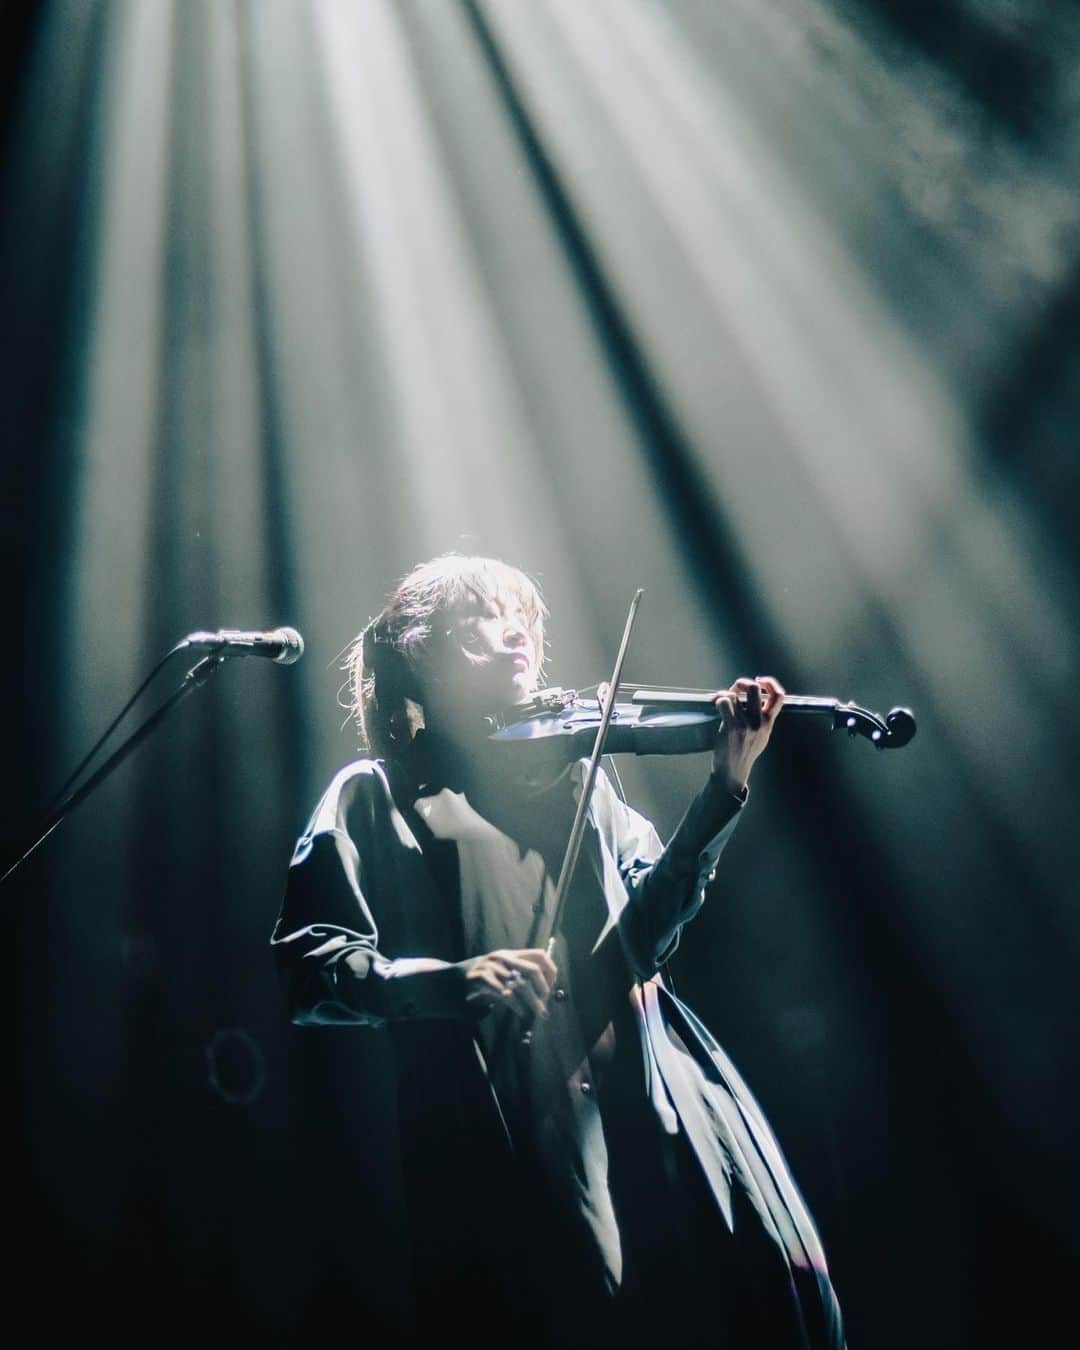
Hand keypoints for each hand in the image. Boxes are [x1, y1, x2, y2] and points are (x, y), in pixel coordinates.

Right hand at [464, 947, 557, 1020]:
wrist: (457, 980)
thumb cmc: (488, 981)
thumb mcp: (505, 974)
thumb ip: (523, 978)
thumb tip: (547, 994)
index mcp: (512, 955)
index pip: (539, 955)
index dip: (550, 971)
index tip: (551, 988)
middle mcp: (504, 958)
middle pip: (532, 970)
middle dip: (543, 990)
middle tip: (546, 1006)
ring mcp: (492, 967)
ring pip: (520, 985)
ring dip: (532, 1002)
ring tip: (537, 1013)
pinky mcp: (482, 979)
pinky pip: (505, 994)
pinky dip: (516, 1005)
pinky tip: (521, 1012)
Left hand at [712, 676, 784, 794]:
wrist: (733, 772)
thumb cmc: (745, 752)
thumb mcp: (762, 736)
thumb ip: (762, 718)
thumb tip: (757, 697)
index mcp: (769, 722)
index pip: (779, 696)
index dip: (771, 683)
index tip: (760, 681)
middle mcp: (759, 722)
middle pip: (754, 688)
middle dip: (741, 684)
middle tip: (734, 691)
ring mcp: (746, 724)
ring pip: (734, 695)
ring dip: (725, 694)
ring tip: (721, 702)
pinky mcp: (732, 728)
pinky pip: (724, 702)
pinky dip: (717, 700)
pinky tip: (714, 706)